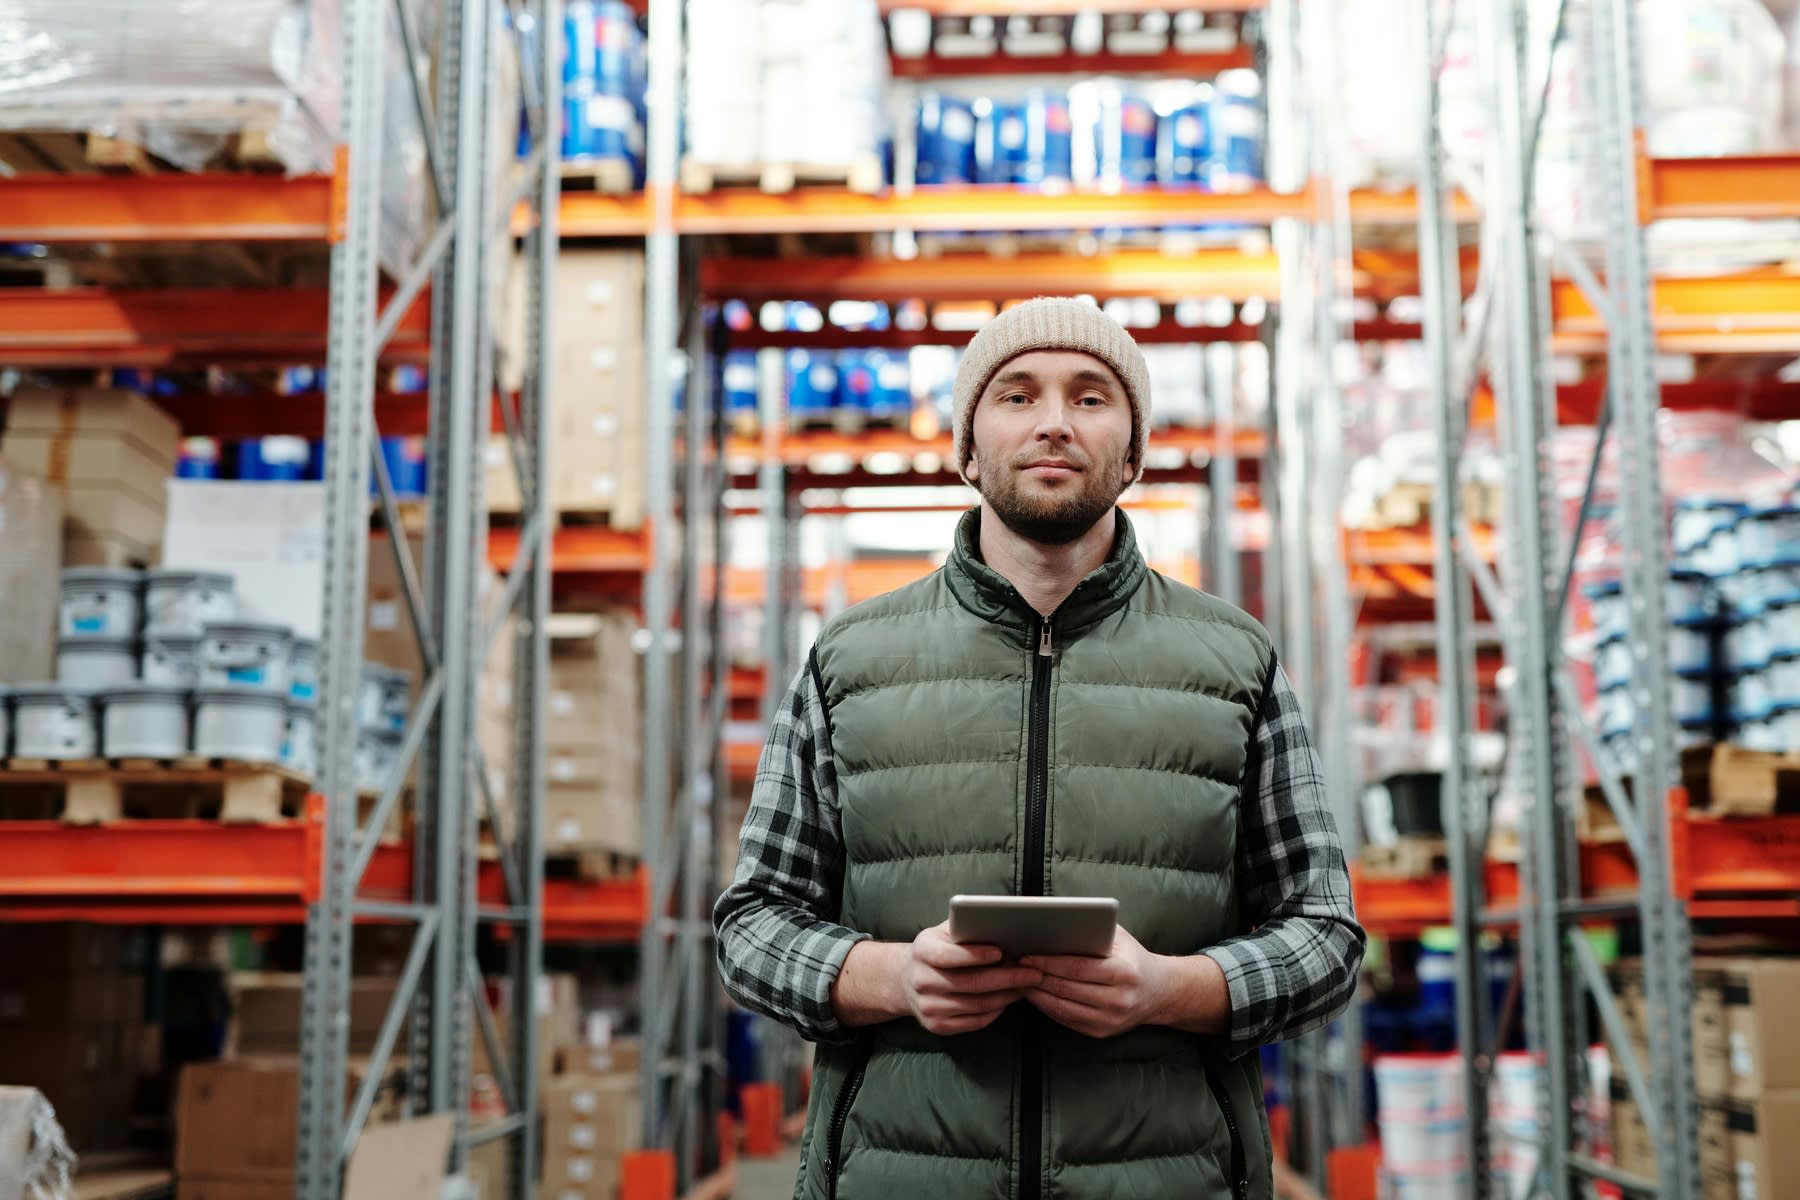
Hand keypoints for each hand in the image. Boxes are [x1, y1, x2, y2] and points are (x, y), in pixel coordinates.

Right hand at [899, 921, 1043, 1036]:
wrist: (906, 979)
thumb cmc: (938, 949)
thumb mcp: (945, 932)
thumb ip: (967, 927)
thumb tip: (1002, 925)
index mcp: (922, 951)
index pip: (947, 955)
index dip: (975, 955)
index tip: (1001, 952)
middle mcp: (921, 980)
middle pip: (970, 983)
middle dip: (1007, 978)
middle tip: (1032, 973)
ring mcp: (928, 1007)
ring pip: (977, 1004)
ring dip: (1006, 996)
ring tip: (1026, 985)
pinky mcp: (937, 1025)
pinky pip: (975, 1022)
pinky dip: (996, 1011)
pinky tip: (1008, 999)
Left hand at [1019, 926, 1171, 1038]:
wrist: (1159, 992)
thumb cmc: (1132, 957)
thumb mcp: (1119, 938)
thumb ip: (1092, 930)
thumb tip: (1052, 923)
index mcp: (1124, 972)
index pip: (1077, 968)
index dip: (1048, 962)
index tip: (1025, 955)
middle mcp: (1119, 1000)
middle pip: (1066, 988)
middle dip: (1036, 977)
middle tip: (1014, 966)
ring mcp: (1110, 1020)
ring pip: (1062, 1007)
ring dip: (1036, 994)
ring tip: (1018, 979)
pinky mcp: (1101, 1033)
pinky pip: (1066, 1019)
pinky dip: (1046, 1006)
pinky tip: (1034, 994)